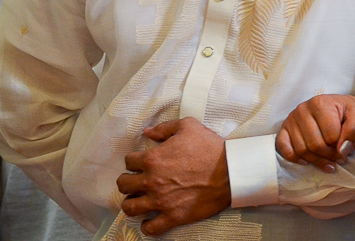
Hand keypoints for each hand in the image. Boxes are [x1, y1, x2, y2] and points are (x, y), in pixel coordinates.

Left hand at [117, 118, 230, 235]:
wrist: (230, 171)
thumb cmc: (210, 147)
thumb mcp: (188, 126)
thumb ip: (165, 128)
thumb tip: (147, 132)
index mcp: (153, 159)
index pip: (128, 161)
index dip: (133, 160)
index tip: (140, 163)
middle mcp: (151, 182)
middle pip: (124, 185)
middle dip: (127, 181)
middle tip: (135, 181)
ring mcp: (161, 201)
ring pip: (130, 207)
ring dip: (131, 203)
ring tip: (138, 200)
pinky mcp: (173, 216)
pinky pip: (150, 228)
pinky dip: (146, 225)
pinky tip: (149, 219)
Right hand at [275, 94, 354, 172]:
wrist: (334, 105)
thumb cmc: (345, 110)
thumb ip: (353, 130)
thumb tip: (342, 150)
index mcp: (320, 103)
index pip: (330, 135)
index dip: (341, 147)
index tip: (349, 150)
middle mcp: (302, 109)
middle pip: (315, 144)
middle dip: (329, 156)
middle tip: (340, 159)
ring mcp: (291, 119)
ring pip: (301, 150)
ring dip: (316, 161)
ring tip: (329, 163)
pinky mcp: (284, 128)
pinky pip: (283, 147)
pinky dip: (294, 158)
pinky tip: (306, 162)